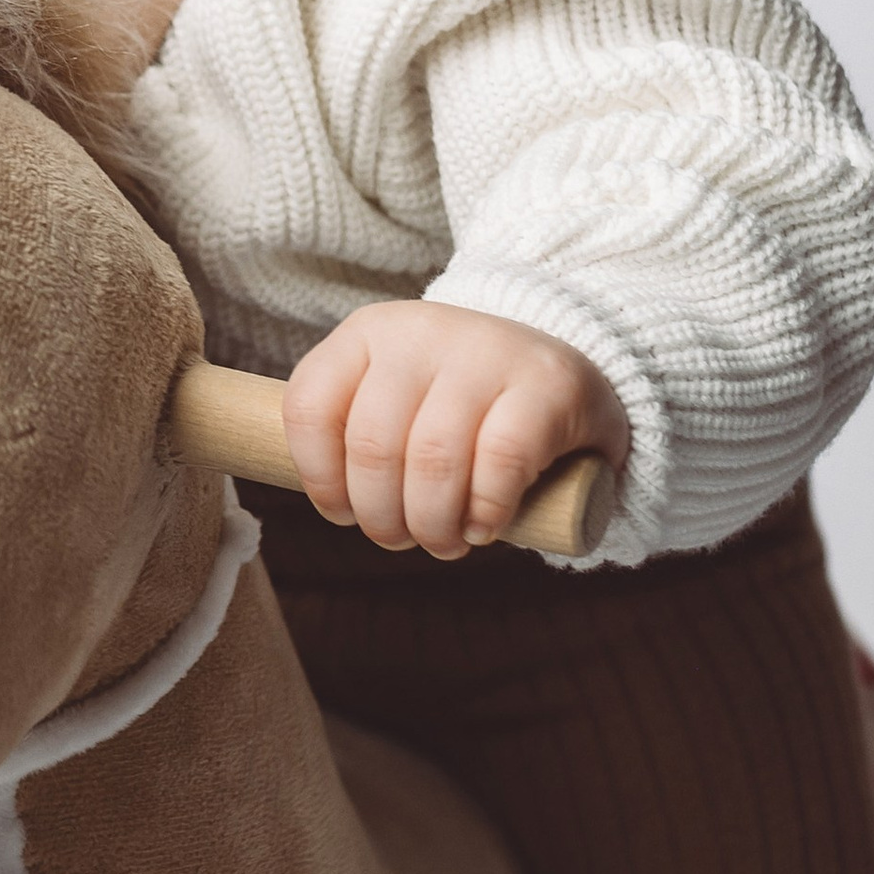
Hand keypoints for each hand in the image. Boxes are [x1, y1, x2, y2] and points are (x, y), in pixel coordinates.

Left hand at [281, 301, 630, 557]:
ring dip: (431, 523)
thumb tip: (328, 502)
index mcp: (369, 332)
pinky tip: (484, 527)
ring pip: (432, 458)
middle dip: (380, 516)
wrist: (563, 369)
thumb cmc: (461, 405)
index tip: (344, 514)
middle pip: (372, 445)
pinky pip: (500, 461)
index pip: (310, 407)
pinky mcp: (548, 385)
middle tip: (403, 539)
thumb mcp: (397, 397)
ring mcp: (487, 352)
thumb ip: (354, 433)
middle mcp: (422, 331)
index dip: (318, 479)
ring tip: (443, 542)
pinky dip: (485, 511)